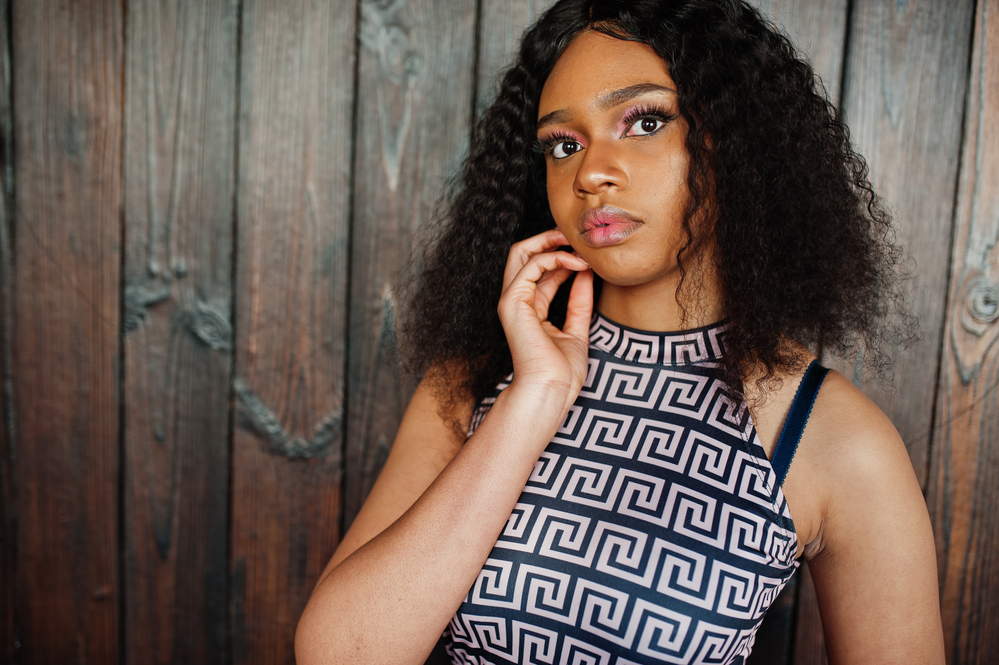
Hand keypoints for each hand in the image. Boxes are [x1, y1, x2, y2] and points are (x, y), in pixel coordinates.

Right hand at [497, 228, 593, 408]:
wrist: (550, 392)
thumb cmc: (561, 373)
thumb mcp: (577, 330)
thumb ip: (579, 302)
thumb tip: (587, 275)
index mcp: (530, 310)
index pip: (542, 270)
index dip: (564, 256)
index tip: (589, 256)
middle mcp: (517, 301)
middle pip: (524, 254)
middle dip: (550, 239)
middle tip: (579, 238)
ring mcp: (512, 301)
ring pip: (522, 251)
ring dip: (552, 241)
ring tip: (580, 246)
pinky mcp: (512, 302)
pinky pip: (530, 265)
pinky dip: (555, 258)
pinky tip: (577, 264)